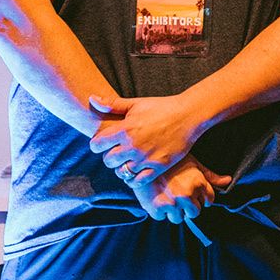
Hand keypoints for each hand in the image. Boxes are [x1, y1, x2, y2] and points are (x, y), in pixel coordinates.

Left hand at [89, 94, 203, 185]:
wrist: (188, 116)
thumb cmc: (161, 107)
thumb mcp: (136, 103)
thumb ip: (113, 104)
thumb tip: (92, 99)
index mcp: (125, 129)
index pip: (97, 145)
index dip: (97, 144)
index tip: (103, 143)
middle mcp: (133, 145)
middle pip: (108, 160)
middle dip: (110, 156)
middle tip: (117, 152)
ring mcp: (145, 158)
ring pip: (121, 172)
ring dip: (121, 168)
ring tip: (127, 161)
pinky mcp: (157, 167)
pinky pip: (137, 181)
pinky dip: (133, 179)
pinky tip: (136, 171)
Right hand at [131, 155, 231, 224]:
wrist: (140, 158)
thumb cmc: (169, 159)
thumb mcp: (192, 162)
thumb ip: (210, 175)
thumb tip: (228, 181)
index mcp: (198, 183)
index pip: (208, 200)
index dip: (201, 197)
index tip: (193, 193)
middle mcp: (186, 195)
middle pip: (194, 213)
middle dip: (188, 206)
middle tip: (178, 195)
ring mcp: (171, 203)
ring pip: (178, 218)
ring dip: (173, 210)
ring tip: (166, 196)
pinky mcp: (156, 208)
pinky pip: (162, 217)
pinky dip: (159, 210)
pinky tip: (156, 197)